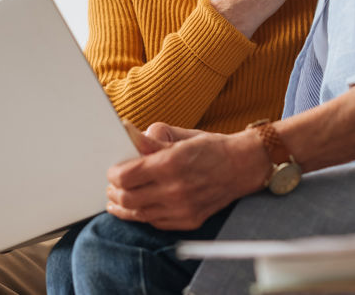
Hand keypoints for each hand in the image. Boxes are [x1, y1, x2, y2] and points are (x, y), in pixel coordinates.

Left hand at [105, 129, 269, 230]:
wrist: (242, 166)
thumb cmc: (210, 148)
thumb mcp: (181, 137)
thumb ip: (151, 139)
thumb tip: (125, 131)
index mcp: (170, 164)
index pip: (125, 176)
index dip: (113, 174)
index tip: (113, 170)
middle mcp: (175, 189)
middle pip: (128, 198)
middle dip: (114, 192)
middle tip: (112, 186)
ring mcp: (183, 208)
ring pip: (139, 214)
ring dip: (124, 207)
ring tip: (118, 199)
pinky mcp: (190, 221)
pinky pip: (156, 222)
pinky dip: (144, 215)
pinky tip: (140, 207)